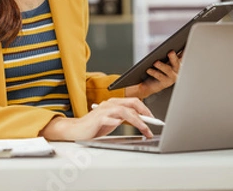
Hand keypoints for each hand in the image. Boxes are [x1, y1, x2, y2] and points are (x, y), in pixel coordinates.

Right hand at [39, 97, 154, 140]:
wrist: (77, 130)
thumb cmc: (95, 126)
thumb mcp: (114, 120)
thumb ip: (125, 117)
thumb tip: (142, 120)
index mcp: (114, 103)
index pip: (134, 102)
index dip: (146, 109)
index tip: (154, 119)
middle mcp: (110, 104)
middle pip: (132, 104)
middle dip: (145, 113)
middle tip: (153, 123)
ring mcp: (104, 110)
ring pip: (124, 111)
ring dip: (137, 120)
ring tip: (144, 129)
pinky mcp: (98, 118)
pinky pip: (109, 118)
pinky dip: (117, 121)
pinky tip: (123, 125)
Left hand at [125, 50, 181, 99]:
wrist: (150, 83)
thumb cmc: (158, 67)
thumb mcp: (164, 58)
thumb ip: (169, 53)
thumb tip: (169, 48)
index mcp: (178, 61)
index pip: (183, 54)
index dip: (185, 50)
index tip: (186, 44)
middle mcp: (177, 69)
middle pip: (177, 62)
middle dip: (173, 57)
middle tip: (170, 52)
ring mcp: (172, 77)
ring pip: (168, 70)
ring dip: (162, 65)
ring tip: (155, 62)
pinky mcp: (165, 82)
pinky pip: (160, 76)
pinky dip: (154, 72)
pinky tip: (148, 69)